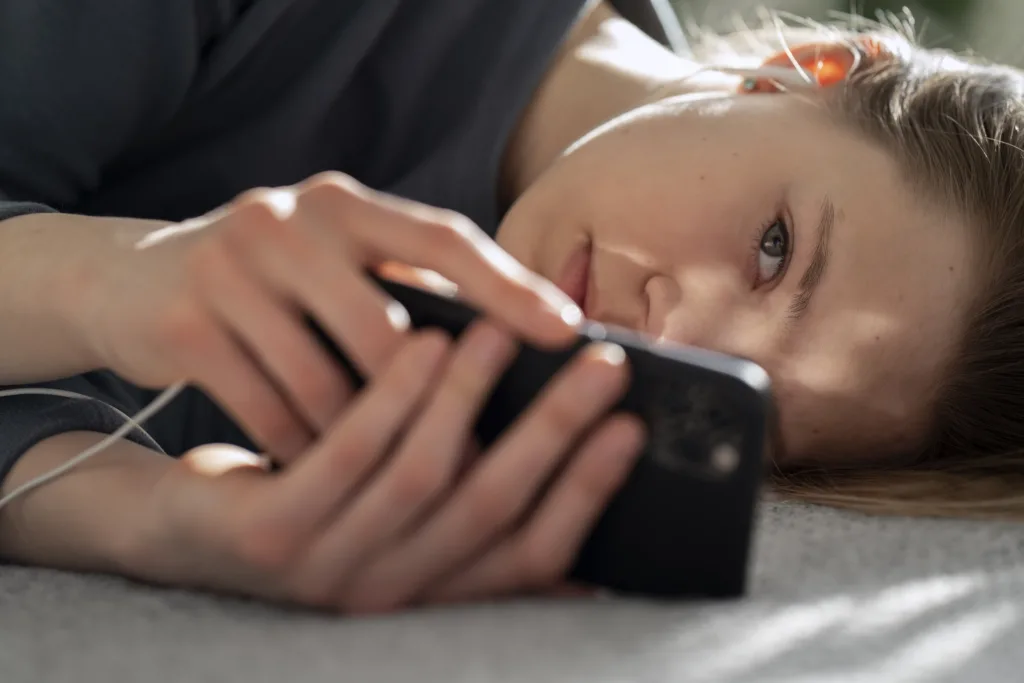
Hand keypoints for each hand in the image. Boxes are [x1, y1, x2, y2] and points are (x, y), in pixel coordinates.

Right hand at [76, 172, 581, 461]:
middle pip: (386, 328)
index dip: (509, 287)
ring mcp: (231, 270)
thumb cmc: (273, 280)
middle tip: (480, 456)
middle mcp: (287, 222)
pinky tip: (327, 473)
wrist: (135, 281)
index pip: (443, 238)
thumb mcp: (336, 260)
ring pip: (325, 380)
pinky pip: (267, 407)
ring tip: (403, 482)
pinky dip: (303, 448)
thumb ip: (408, 284)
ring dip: (364, 440)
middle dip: (431, 403)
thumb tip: (514, 342)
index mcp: (344, 204)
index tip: (568, 332)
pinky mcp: (186, 324)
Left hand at [133, 322, 643, 612]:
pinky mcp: (273, 535)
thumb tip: (577, 463)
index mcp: (434, 584)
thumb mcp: (397, 507)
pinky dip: (393, 398)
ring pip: (423, 477)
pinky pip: (345, 458)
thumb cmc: (319, 496)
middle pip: (491, 509)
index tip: (631, 428)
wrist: (186, 530)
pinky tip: (422, 343)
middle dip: (554, 433)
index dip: (587, 491)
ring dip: (473, 399)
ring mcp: (330, 569)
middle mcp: (393, 590)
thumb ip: (472, 494)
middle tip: (601, 366)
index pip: (533, 552)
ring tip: (504, 334)